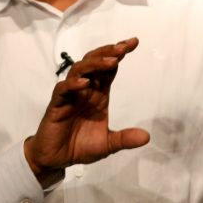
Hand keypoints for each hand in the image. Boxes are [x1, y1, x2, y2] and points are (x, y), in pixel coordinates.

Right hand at [25, 37, 150, 186]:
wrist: (56, 160)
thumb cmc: (79, 147)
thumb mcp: (107, 145)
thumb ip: (124, 139)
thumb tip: (146, 137)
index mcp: (98, 95)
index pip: (109, 69)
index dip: (118, 54)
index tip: (133, 42)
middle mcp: (84, 91)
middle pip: (94, 63)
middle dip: (108, 53)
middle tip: (124, 47)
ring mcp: (69, 96)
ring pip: (79, 70)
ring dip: (95, 64)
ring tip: (111, 61)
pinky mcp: (56, 106)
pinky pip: (62, 90)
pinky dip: (73, 84)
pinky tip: (85, 83)